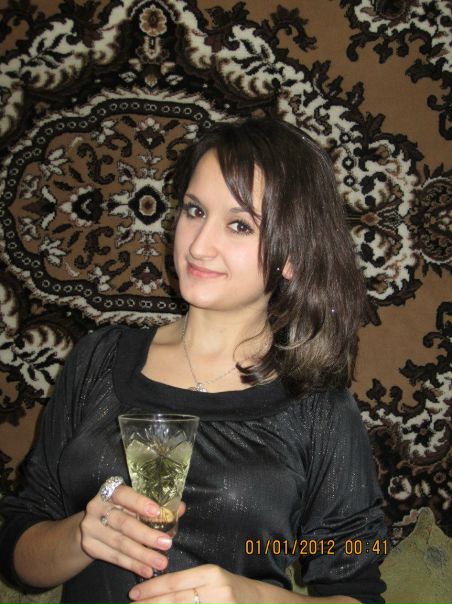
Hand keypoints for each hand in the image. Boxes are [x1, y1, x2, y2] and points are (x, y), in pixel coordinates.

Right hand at [79, 483, 184, 578]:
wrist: (90, 525)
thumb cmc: (119, 510)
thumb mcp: (132, 504)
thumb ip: (155, 506)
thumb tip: (179, 509)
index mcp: (110, 491)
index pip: (124, 495)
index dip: (140, 503)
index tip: (157, 512)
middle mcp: (97, 507)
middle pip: (124, 523)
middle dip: (147, 535)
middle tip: (167, 544)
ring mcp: (91, 527)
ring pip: (120, 543)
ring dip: (142, 555)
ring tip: (161, 562)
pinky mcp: (89, 546)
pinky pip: (114, 557)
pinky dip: (132, 564)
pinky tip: (147, 570)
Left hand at [128, 564, 265, 602]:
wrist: (258, 603)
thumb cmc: (230, 588)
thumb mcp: (212, 577)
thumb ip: (188, 582)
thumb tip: (157, 590)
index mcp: (211, 574)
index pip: (175, 581)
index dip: (153, 589)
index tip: (134, 593)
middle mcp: (216, 591)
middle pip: (175, 600)